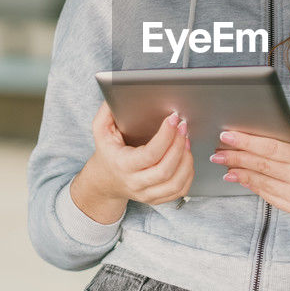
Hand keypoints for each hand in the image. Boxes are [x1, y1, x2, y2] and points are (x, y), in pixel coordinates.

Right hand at [74, 103, 194, 208]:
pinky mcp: (157, 198)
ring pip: (175, 183)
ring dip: (186, 160)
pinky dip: (188, 173)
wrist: (105, 181)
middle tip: (184, 127)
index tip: (174, 119)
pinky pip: (180, 190)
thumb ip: (106, 112)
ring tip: (186, 141)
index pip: (150, 154)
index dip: (166, 136)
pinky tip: (186, 157)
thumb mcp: (100, 130)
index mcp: (122, 165)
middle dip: (179, 146)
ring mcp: (147, 194)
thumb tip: (115, 92)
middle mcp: (135, 182)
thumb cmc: (108, 152)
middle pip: (165, 170)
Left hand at [211, 124, 289, 216]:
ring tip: (223, 164)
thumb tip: (263, 129)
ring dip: (239, 173)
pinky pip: (267, 195)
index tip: (226, 136)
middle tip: (216, 152)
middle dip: (235, 157)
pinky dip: (251, 185)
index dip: (246, 142)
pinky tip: (239, 177)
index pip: (270, 148)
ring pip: (261, 182)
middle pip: (261, 166)